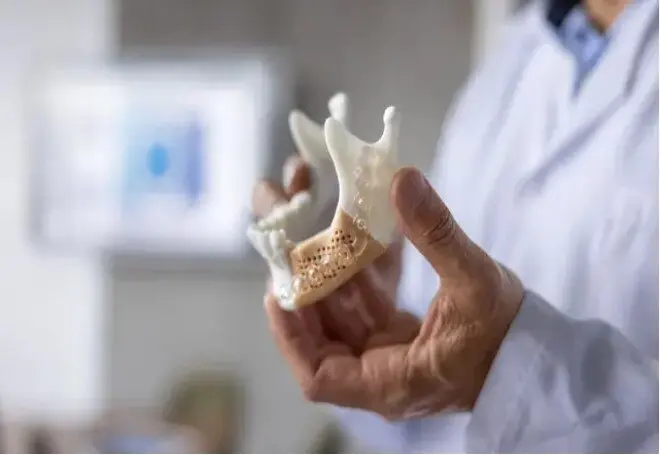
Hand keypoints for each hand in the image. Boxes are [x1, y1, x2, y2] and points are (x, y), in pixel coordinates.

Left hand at [264, 166, 523, 419]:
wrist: (543, 356)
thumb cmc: (512, 336)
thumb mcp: (475, 283)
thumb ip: (436, 233)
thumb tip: (401, 180)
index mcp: (392, 382)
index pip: (319, 375)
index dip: (291, 336)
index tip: (279, 292)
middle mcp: (383, 373)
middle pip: (324, 338)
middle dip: (306, 290)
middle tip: (291, 245)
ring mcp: (392, 355)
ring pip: (344, 316)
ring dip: (331, 275)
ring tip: (318, 232)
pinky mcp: (403, 338)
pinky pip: (368, 306)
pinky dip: (360, 275)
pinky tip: (358, 240)